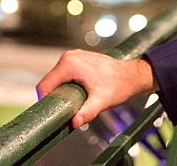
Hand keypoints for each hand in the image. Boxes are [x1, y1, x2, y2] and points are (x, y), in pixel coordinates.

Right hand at [35, 50, 157, 128]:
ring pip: (56, 77)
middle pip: (49, 81)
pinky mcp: (77, 58)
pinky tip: (76, 93)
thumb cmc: (118, 86)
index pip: (45, 85)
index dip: (45, 100)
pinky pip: (64, 73)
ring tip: (72, 102)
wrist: (131, 75)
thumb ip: (87, 112)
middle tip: (64, 110)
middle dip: (54, 96)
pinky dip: (66, 84)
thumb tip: (75, 122)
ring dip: (60, 90)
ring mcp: (73, 56)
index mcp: (70, 64)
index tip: (51, 112)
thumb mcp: (101, 102)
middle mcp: (69, 56)